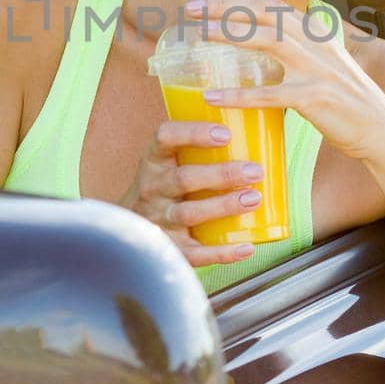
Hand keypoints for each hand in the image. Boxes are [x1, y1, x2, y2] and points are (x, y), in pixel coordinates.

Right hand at [122, 120, 265, 266]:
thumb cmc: (163, 187)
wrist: (129, 227)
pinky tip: (246, 247)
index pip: (165, 137)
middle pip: (184, 179)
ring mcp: (159, 219)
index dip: (193, 133)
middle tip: (254, 171)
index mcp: (154, 160)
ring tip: (253, 199)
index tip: (225, 134)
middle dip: (221, 175)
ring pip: (189, 213)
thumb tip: (256, 130)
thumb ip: (197, 148)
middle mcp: (152, 188)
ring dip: (223, 207)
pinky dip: (222, 253)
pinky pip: (195, 253)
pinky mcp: (169, 247)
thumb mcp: (167, 163)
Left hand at [184, 0, 384, 164]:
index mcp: (313, 31)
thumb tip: (257, 41)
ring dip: (231, 35)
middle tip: (189, 9)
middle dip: (224, 6)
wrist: (382, 130)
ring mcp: (317, 68)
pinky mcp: (315, 97)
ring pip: (268, 40)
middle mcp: (315, 42)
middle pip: (263, 13)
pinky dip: (240, 94)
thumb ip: (295, 48)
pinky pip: (270, 94)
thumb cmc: (346, 99)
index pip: (267, 3)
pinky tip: (214, 96)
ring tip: (199, 36)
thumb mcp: (322, 63)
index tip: (202, 1)